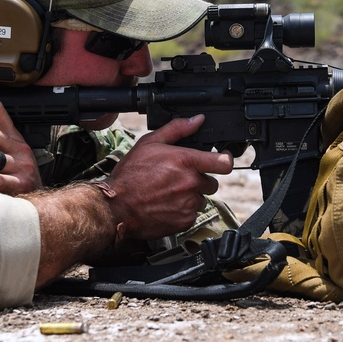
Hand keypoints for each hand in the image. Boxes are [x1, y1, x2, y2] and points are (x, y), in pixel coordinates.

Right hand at [103, 115, 233, 240]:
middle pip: (212, 183)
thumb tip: (197, 120)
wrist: (116, 207)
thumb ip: (177, 129)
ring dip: (191, 196)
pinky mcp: (185, 221)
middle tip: (180, 179)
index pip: (224, 162)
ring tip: (169, 193)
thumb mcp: (150, 143)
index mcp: (186, 162)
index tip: (222, 159)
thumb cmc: (130, 175)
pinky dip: (183, 211)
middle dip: (199, 180)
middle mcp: (191, 183)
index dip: (225, 160)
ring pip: (201, 199)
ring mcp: (189, 204)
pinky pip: (192, 214)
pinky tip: (167, 205)